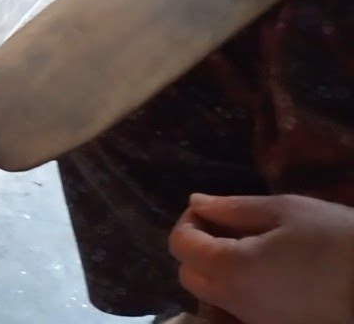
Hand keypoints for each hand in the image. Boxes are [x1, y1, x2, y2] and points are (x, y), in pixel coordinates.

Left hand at [168, 193, 353, 323]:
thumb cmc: (339, 241)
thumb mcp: (286, 211)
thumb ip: (233, 208)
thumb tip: (196, 203)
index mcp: (230, 269)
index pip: (179, 246)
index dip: (189, 222)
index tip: (214, 210)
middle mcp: (235, 302)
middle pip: (189, 275)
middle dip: (197, 248)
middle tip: (229, 227)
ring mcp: (255, 322)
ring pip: (212, 296)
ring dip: (217, 270)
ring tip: (252, 247)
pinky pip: (239, 309)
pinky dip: (239, 289)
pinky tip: (270, 271)